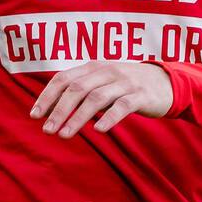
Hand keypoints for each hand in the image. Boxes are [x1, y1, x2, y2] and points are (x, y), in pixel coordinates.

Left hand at [30, 61, 173, 138]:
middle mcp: (108, 71)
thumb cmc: (128, 85)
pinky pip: (123, 106)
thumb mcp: (103, 80)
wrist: (167, 82)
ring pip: (96, 98)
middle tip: (47, 130)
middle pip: (77, 88)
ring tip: (64, 135)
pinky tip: (98, 130)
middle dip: (59, 109)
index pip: (64, 78)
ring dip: (78, 117)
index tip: (34, 115)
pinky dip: (109, 118)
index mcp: (94, 66)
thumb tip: (51, 108)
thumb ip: (81, 89)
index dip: (47, 96)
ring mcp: (125, 82)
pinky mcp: (142, 95)